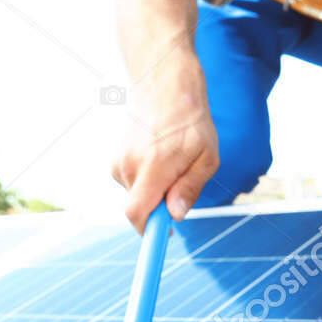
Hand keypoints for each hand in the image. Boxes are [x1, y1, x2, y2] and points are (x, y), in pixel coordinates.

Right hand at [111, 75, 219, 232]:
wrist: (164, 84)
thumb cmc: (191, 121)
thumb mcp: (206, 156)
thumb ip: (190, 188)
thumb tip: (175, 215)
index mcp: (153, 166)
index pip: (137, 213)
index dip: (147, 231)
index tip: (162, 236)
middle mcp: (129, 165)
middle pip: (140, 207)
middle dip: (161, 204)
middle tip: (182, 178)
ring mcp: (119, 161)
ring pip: (138, 194)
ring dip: (156, 188)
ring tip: (173, 158)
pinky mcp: (116, 158)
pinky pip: (133, 182)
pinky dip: (148, 177)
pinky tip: (159, 154)